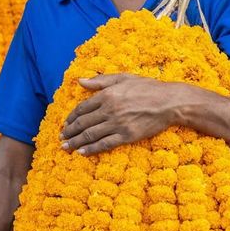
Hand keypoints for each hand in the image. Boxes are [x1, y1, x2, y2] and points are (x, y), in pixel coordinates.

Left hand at [60, 73, 182, 155]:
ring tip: (66, 147)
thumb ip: (100, 80)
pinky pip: (105, 144)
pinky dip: (91, 149)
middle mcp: (109, 109)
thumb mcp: (122, 78)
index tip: (65, 123)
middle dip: (70, 131)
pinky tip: (82, 152)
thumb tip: (80, 81)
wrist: (169, 102)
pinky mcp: (127, 136)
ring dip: (76, 142)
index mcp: (107, 94)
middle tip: (61, 138)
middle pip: (83, 123)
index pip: (82, 108)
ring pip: (91, 135)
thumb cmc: (146, 87)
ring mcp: (117, 124)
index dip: (71, 117)